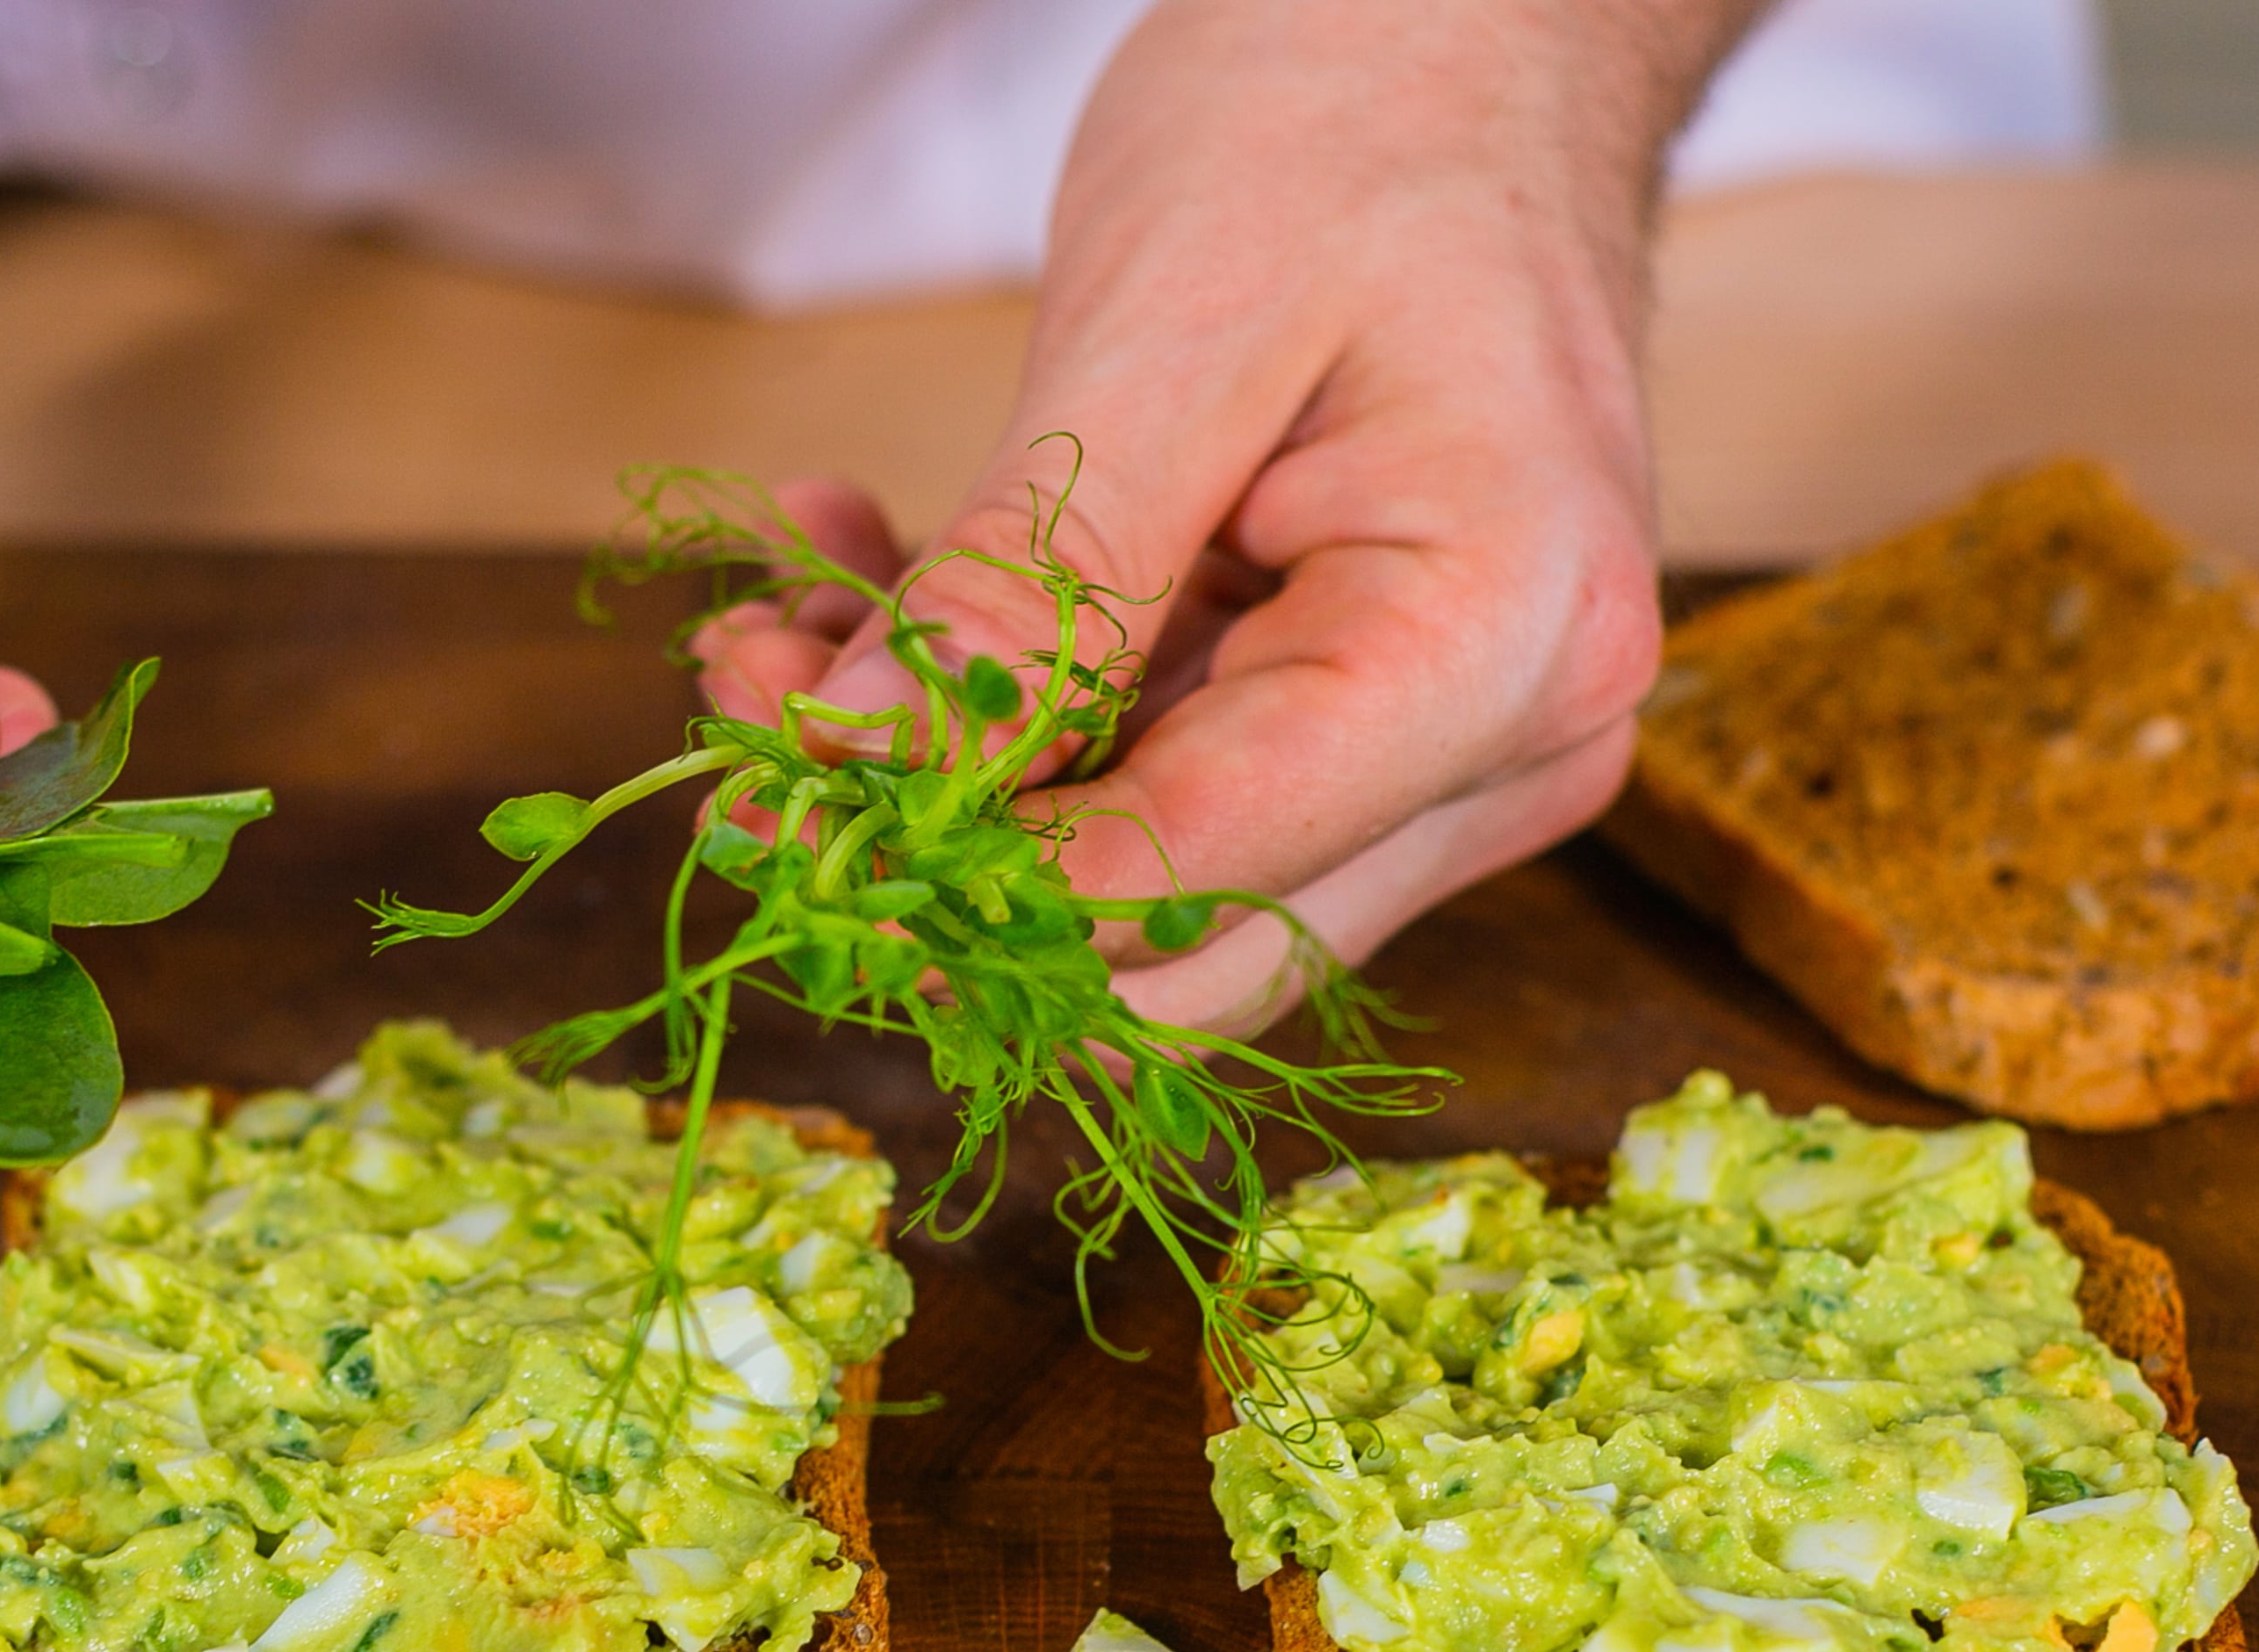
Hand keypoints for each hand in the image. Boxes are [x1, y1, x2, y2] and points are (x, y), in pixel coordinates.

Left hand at [704, 0, 1760, 1032]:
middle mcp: (1502, 749)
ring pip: (1139, 892)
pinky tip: (866, 589)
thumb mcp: (1168, 328)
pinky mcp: (1350, 730)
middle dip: (940, 863)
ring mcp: (1434, 756)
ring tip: (787, 622)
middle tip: (755, 712)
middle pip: (1180, 952)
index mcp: (1502, 649)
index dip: (963, 878)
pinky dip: (993, 722)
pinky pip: (1143, 796)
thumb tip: (859, 773)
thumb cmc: (1355, 119)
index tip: (774, 795)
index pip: (1200, 873)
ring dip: (943, 792)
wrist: (1465, 35)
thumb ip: (1031, 582)